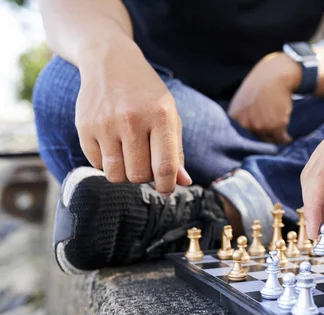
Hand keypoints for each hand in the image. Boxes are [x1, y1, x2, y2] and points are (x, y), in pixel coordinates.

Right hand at [75, 37, 190, 194]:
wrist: (110, 61)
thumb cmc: (146, 94)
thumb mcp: (169, 115)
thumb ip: (176, 151)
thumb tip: (182, 182)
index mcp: (160, 116)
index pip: (165, 166)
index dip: (167, 186)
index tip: (166, 189)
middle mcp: (132, 119)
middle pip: (139, 175)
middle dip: (144, 176)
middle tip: (145, 162)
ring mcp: (105, 123)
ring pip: (116, 175)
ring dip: (124, 173)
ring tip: (128, 155)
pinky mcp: (84, 126)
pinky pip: (96, 164)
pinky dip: (106, 162)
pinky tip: (112, 144)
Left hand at [228, 52, 300, 143]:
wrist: (276, 74)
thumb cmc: (261, 83)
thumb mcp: (243, 98)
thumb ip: (243, 115)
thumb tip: (247, 130)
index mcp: (234, 116)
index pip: (241, 135)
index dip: (252, 136)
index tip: (259, 137)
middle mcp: (245, 124)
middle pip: (255, 140)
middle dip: (264, 139)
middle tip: (272, 138)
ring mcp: (260, 126)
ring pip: (269, 141)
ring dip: (275, 140)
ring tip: (280, 138)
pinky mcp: (275, 127)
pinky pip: (281, 139)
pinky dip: (286, 139)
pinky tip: (288, 138)